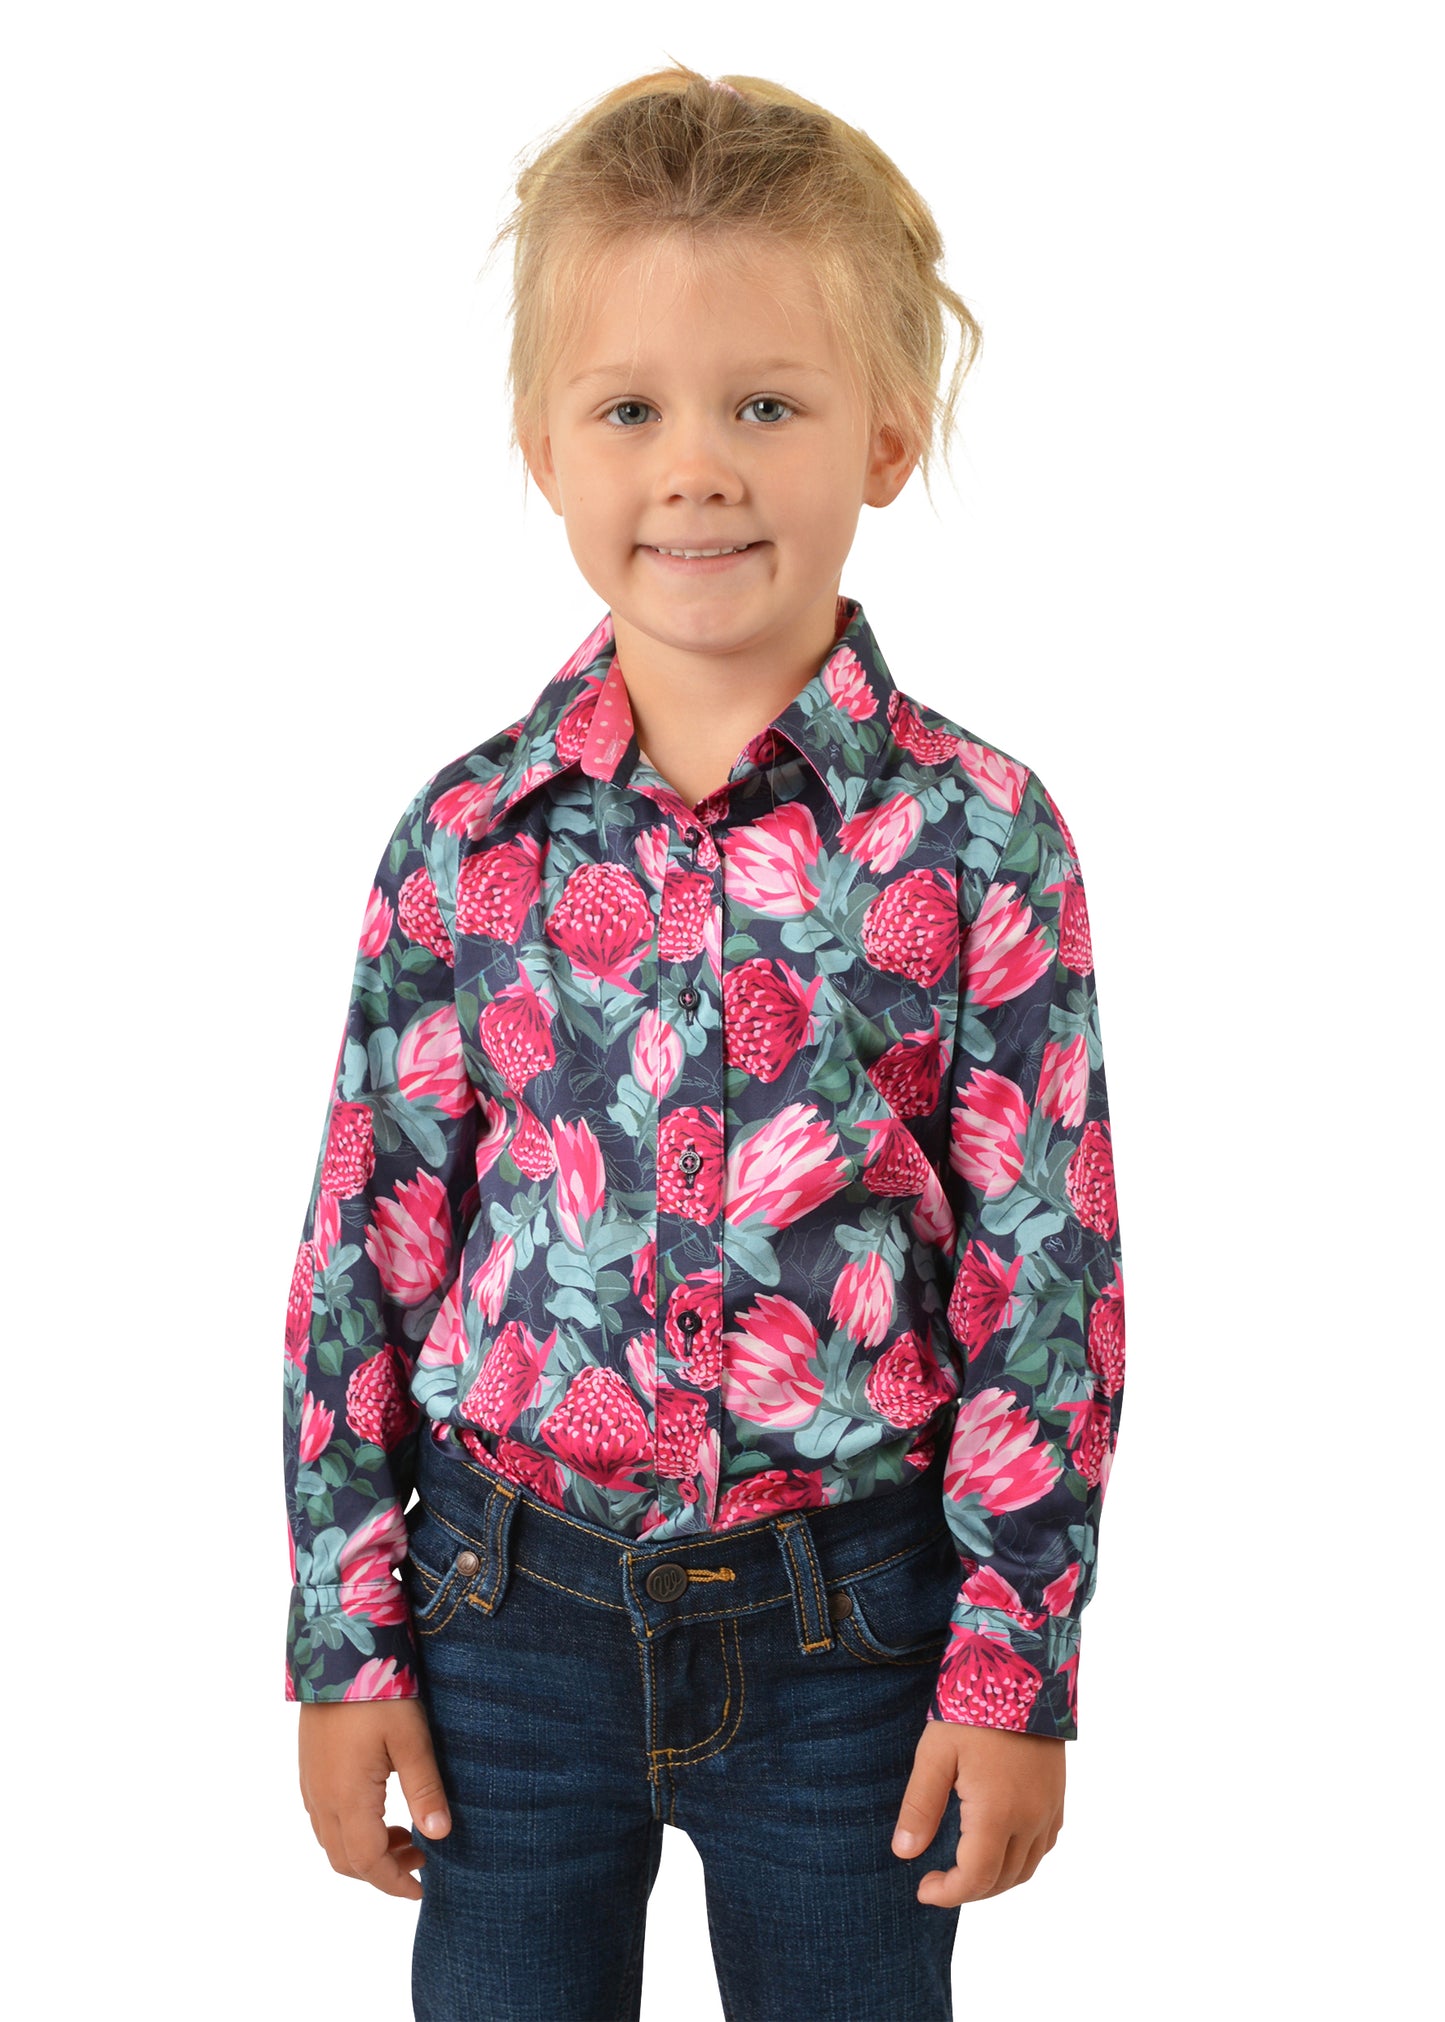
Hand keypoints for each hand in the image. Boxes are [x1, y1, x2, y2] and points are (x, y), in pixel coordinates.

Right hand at [298, 1698, 451, 1899]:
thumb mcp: (410, 1738)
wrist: (336, 1653)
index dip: (394, 1882)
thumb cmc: (377, 1692)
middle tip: (420, 1858)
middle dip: (382, 1871)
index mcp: (347, 1798)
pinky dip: (350, 1832)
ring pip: (332, 1843)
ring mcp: (311, 1785)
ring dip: (366, 1851)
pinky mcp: (309, 1770)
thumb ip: (424, 1789)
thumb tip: (440, 1836)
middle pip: (346, 1861)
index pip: (368, 1862)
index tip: (421, 1889)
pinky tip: (377, 1809)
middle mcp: (322, 1799)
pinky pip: (324, 1820)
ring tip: (404, 1834)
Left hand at [892, 1721, 1064, 1905]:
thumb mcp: (935, 1754)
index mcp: (997, 1813)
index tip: (923, 1889)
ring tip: (964, 1870)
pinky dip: (1019, 1861)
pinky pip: (1042, 1847)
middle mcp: (1030, 1819)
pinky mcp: (1058, 1797)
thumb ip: (920, 1807)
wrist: (1023, 1673)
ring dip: (995, 1880)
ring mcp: (1049, 1809)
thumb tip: (904, 1853)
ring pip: (1026, 1868)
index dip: (948, 1893)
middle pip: (1002, 1880)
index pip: (976, 1878)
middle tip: (937, 1881)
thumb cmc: (973, 1710)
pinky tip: (997, 1847)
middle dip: (968, 1890)